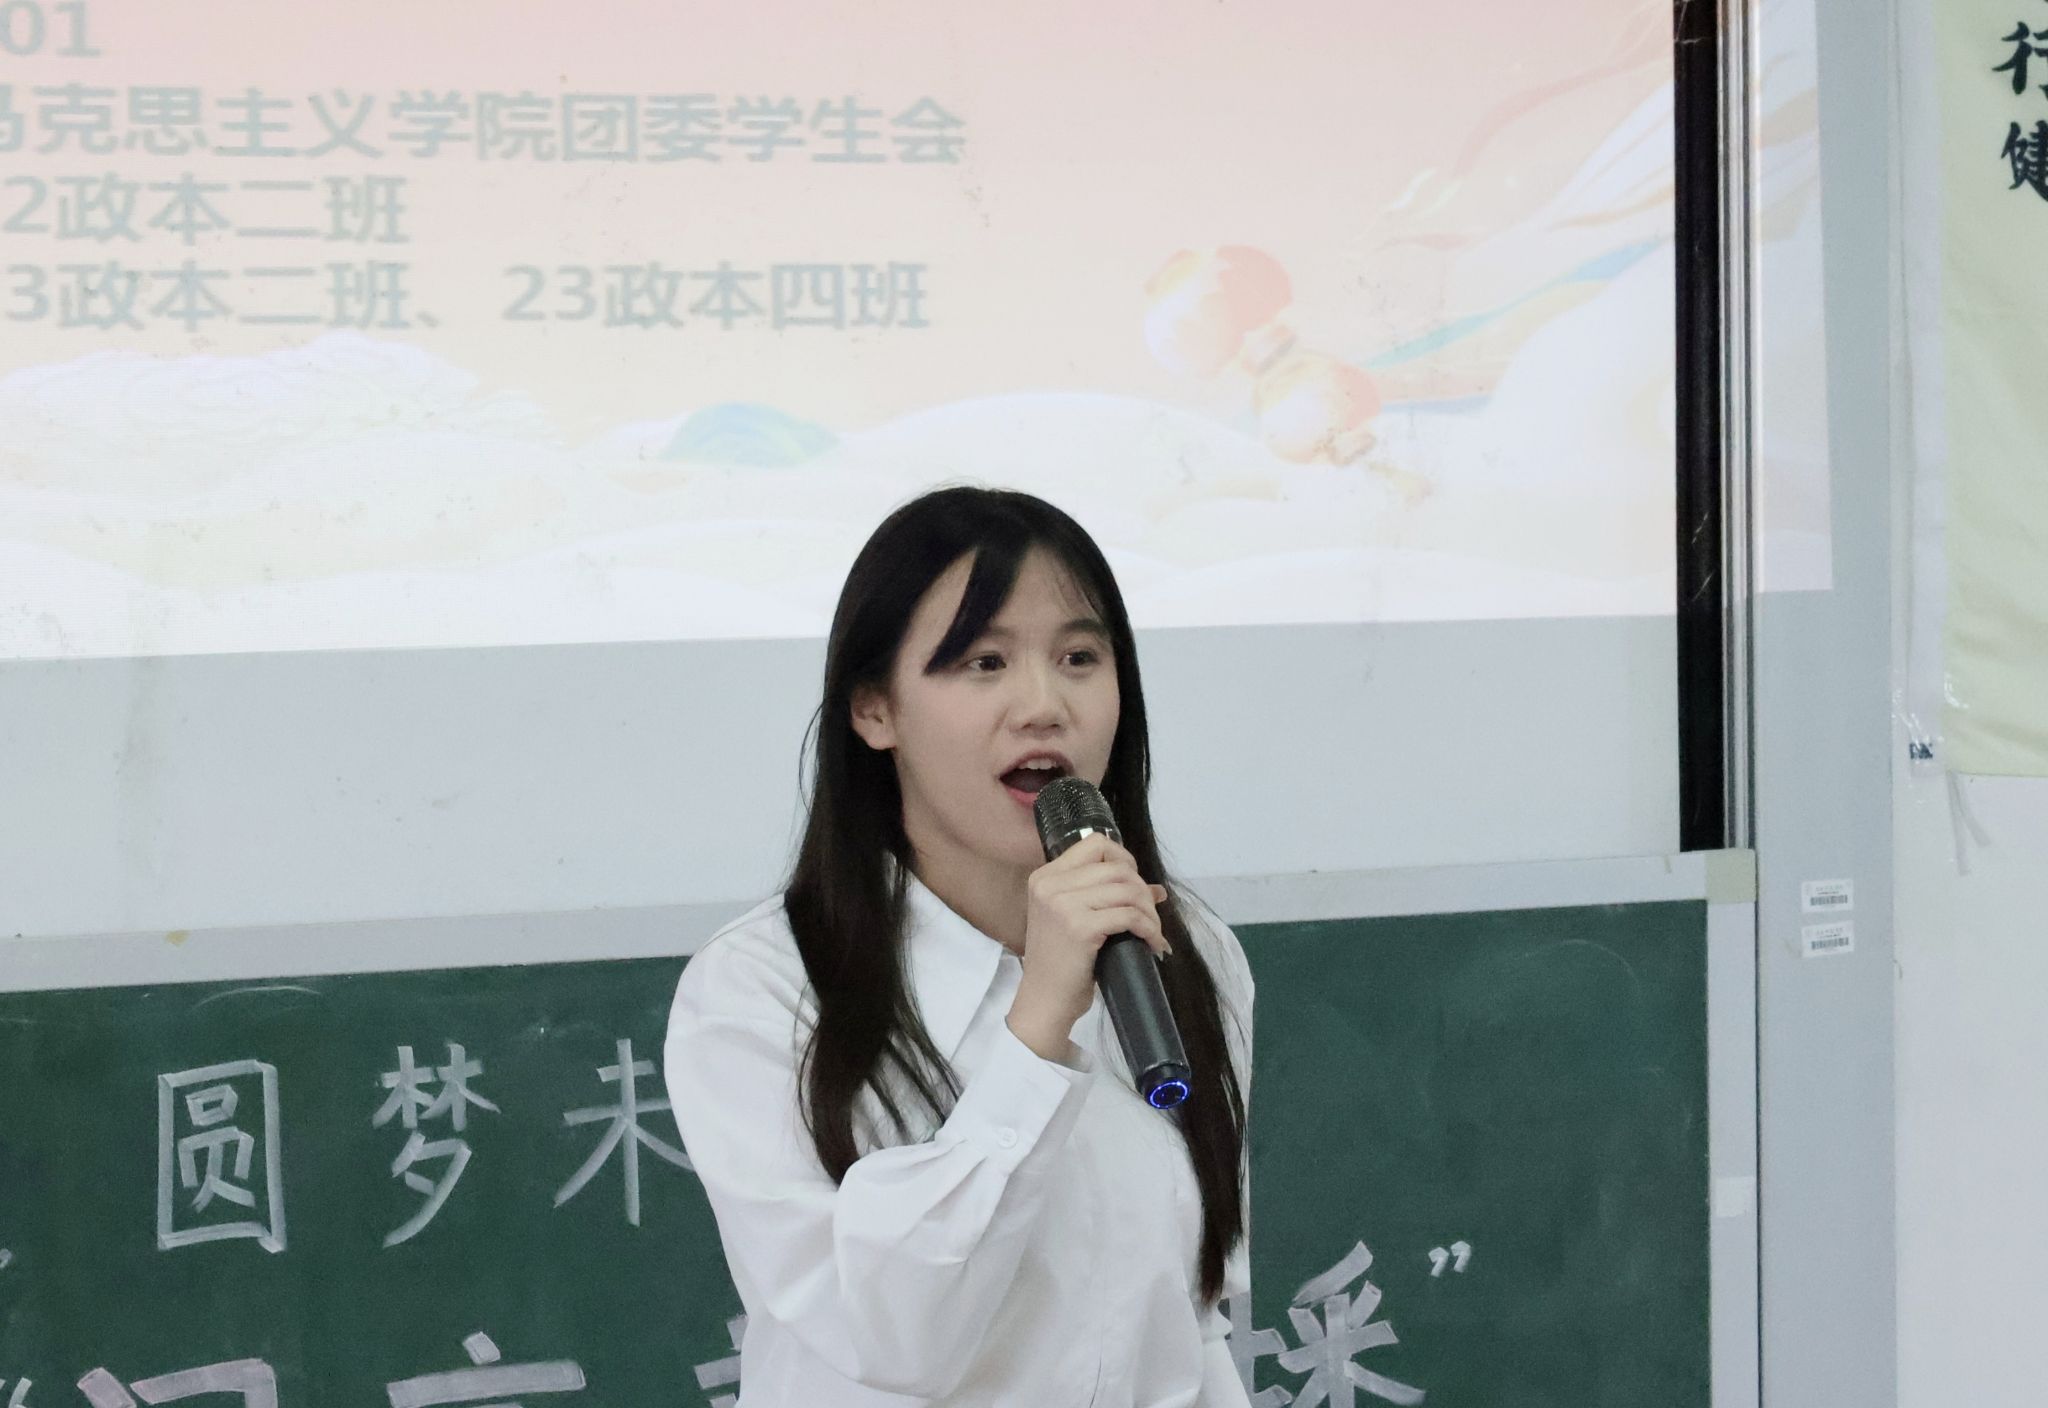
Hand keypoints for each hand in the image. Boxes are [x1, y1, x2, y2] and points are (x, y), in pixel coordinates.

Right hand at [1006, 834, 1170, 1060]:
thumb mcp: (1077, 921)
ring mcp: (1063, 904)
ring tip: (1153, 932)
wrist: (1044, 1001)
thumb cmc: (1061, 964)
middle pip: (1117, 868)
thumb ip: (1108, 897)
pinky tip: (1152, 943)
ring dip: (1150, 912)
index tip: (1134, 886)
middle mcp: (1050, 884)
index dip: (1124, 860)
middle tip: (1150, 917)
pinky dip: (1149, 929)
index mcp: (1045, 877)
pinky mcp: (1080, 926)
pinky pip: (1130, 916)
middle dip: (1143, 891)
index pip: (1095, 843)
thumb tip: (1158, 890)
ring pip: (1128, 890)